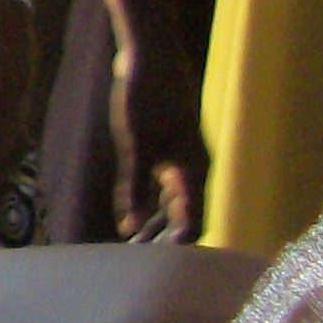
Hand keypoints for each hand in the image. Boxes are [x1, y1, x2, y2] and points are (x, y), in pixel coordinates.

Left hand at [112, 29, 206, 240]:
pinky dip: (148, 201)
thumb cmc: (144, 98)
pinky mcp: (165, 145)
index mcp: (193, 171)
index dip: (177, 248)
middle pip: (184, 216)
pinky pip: (162, 185)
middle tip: (134, 261)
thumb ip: (133, 188)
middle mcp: (192, 168)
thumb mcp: (135, 145)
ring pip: (173, 201)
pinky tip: (129, 212)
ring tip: (130, 244)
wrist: (148, 54)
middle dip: (162, 240)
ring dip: (154, 222)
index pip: (194, 223)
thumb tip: (129, 228)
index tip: (154, 268)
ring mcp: (180, 156)